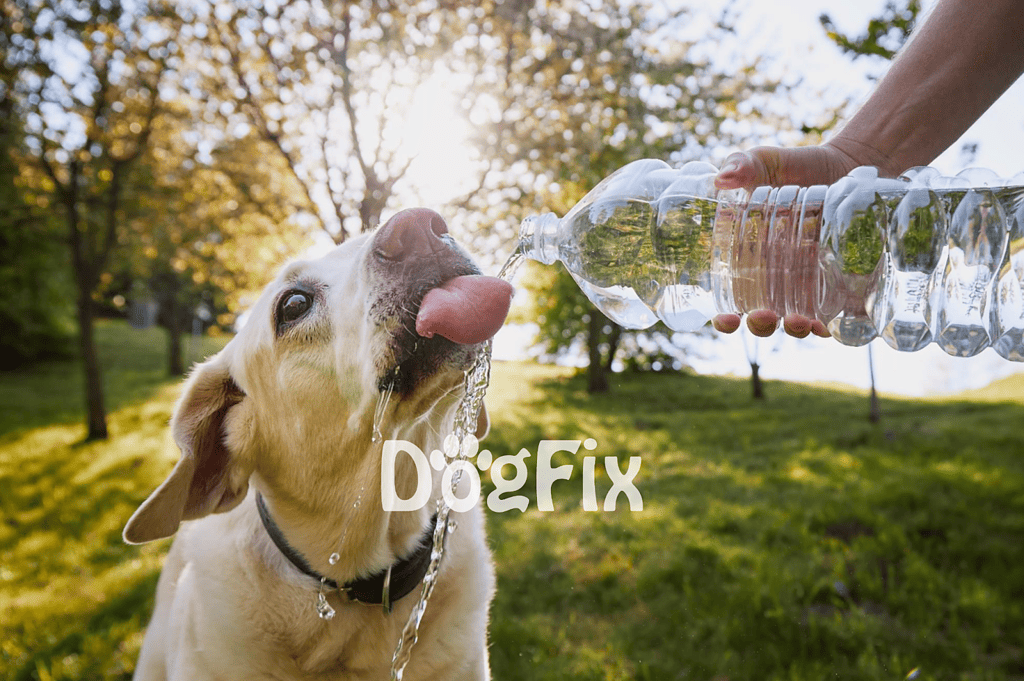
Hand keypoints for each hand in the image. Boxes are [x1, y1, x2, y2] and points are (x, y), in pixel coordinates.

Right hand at [710, 144, 867, 338]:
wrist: (850, 164)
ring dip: (796, 329)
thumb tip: (722, 178)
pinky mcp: (843, 282)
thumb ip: (742, 165)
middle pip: (763, 319)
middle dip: (761, 326)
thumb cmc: (798, 167)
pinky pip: (836, 314)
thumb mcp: (766, 162)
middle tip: (763, 316)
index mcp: (748, 259)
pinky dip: (832, 326)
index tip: (725, 319)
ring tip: (799, 322)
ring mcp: (810, 285)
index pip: (730, 299)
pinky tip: (828, 325)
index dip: (725, 317)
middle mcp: (777, 280)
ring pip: (798, 323)